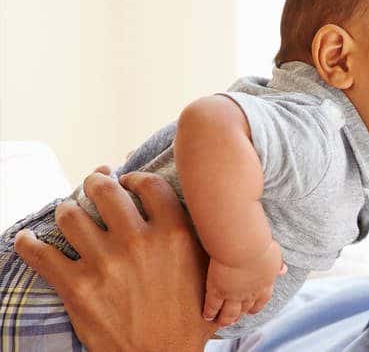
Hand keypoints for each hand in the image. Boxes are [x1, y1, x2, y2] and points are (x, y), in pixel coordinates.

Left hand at [14, 168, 217, 350]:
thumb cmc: (192, 318)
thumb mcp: (210, 273)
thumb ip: (201, 240)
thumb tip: (200, 214)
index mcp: (174, 236)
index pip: (148, 185)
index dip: (134, 177)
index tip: (127, 181)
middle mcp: (139, 243)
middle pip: (105, 190)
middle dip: (95, 182)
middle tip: (94, 186)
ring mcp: (105, 264)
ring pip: (70, 215)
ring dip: (67, 210)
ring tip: (69, 214)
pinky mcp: (77, 287)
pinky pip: (41, 253)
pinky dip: (29, 243)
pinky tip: (29, 239)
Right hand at [202, 241, 285, 325]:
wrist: (244, 247)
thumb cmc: (259, 245)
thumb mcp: (274, 253)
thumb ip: (277, 263)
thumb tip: (283, 269)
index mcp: (265, 283)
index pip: (262, 299)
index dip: (256, 306)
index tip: (251, 310)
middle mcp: (250, 293)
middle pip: (245, 309)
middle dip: (239, 315)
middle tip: (234, 320)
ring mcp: (234, 294)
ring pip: (229, 313)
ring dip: (225, 319)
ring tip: (220, 322)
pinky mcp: (218, 291)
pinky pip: (213, 306)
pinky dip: (209, 312)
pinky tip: (206, 316)